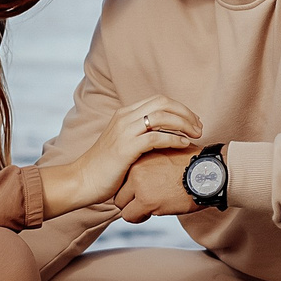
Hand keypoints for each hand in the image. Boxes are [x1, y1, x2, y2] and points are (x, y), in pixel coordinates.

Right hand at [39, 94, 201, 217]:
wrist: (81, 181)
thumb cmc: (104, 168)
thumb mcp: (122, 145)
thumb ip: (139, 137)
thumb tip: (162, 137)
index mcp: (124, 114)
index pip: (158, 100)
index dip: (179, 108)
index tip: (193, 122)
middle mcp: (124, 117)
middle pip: (163, 103)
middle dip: (185, 113)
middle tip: (199, 127)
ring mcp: (125, 131)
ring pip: (162, 116)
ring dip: (183, 124)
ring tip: (195, 135)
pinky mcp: (126, 147)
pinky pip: (156, 136)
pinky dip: (174, 138)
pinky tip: (184, 145)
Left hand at [114, 148, 198, 221]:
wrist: (209, 172)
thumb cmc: (195, 164)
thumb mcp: (170, 152)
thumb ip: (155, 160)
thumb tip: (152, 168)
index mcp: (141, 155)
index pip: (122, 173)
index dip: (130, 183)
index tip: (141, 188)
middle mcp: (135, 168)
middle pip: (118, 188)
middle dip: (128, 197)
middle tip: (142, 201)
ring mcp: (139, 185)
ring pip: (120, 203)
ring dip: (132, 208)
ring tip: (146, 209)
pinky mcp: (146, 201)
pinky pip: (129, 215)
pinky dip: (138, 218)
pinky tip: (150, 214)